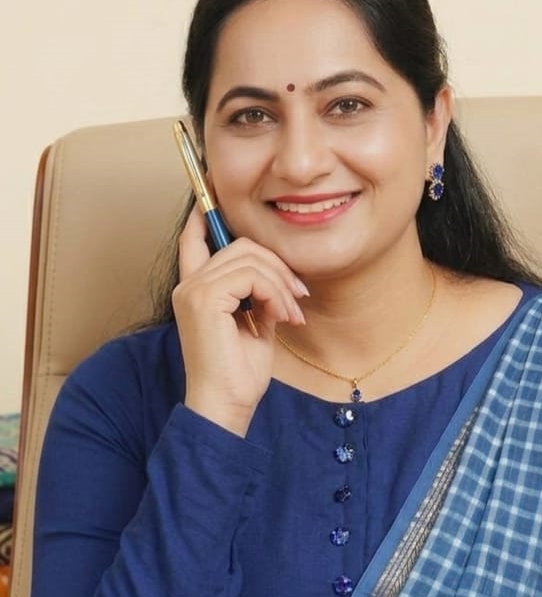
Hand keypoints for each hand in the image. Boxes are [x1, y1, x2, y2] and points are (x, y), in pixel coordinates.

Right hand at [173, 205, 307, 434]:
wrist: (226, 405)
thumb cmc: (239, 375)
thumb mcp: (255, 326)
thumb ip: (258, 296)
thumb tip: (278, 277)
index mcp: (196, 291)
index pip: (194, 239)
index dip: (205, 212)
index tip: (215, 191)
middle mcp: (189, 285)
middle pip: (240, 244)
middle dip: (277, 266)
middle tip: (297, 298)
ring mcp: (193, 290)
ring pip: (250, 257)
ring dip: (281, 285)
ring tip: (291, 315)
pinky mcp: (204, 298)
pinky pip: (252, 275)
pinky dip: (275, 294)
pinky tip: (282, 318)